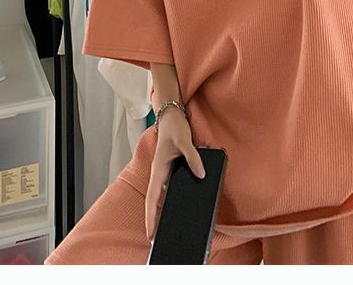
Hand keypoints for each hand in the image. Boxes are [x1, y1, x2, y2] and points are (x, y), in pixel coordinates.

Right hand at [145, 108, 205, 241]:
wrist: (173, 115)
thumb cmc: (174, 127)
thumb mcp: (184, 140)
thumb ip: (193, 157)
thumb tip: (201, 173)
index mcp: (158, 169)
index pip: (152, 198)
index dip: (150, 217)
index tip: (150, 235)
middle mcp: (161, 173)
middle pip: (156, 201)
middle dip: (156, 220)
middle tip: (160, 238)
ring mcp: (167, 171)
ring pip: (164, 195)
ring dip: (165, 210)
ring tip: (172, 226)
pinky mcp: (174, 168)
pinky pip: (174, 186)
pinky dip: (177, 196)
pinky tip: (186, 202)